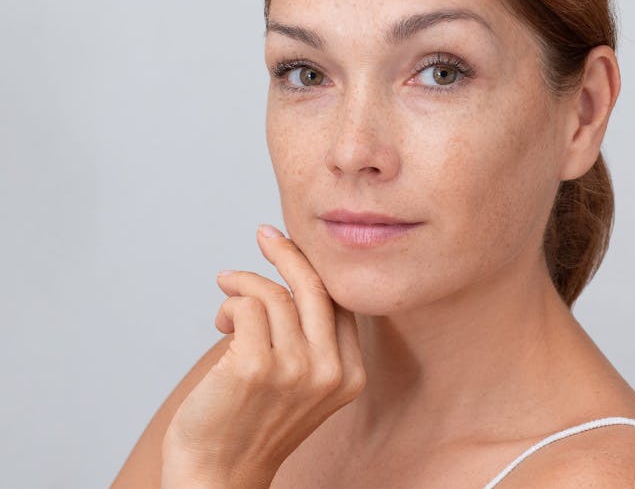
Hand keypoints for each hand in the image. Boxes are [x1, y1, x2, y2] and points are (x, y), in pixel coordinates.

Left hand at [161, 224, 365, 487]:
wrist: (218, 474)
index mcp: (350, 374)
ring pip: (273, 293)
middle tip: (264, 235)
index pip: (340, 301)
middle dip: (287, 252)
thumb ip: (313, 337)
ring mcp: (295, 369)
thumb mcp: (303, 382)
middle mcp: (330, 371)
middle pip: (315, 286)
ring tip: (227, 300)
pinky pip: (245, 305)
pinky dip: (229, 304)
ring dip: (243, 286)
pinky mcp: (255, 366)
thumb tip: (299, 270)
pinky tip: (221, 322)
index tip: (293, 244)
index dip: (316, 268)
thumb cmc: (253, 421)